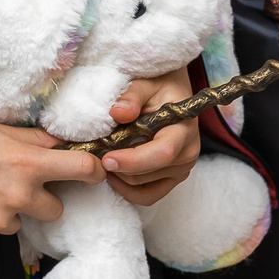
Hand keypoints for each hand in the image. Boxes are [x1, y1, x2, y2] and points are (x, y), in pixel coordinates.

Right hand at [0, 121, 104, 244]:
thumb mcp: (2, 131)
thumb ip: (36, 140)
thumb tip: (64, 142)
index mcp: (29, 163)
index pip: (81, 168)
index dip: (94, 171)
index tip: (95, 173)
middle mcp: (20, 194)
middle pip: (56, 209)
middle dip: (43, 200)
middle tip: (18, 185)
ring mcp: (1, 219)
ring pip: (22, 222)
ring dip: (11, 211)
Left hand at [101, 70, 201, 205]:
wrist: (172, 92)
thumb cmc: (158, 85)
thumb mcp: (145, 83)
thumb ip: (132, 96)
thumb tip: (118, 113)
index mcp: (184, 129)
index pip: (161, 153)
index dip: (132, 160)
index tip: (105, 158)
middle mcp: (187, 154)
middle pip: (146, 173)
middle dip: (117, 167)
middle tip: (92, 155)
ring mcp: (181, 169)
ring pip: (141, 186)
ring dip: (118, 176)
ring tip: (99, 158)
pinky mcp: (172, 178)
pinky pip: (147, 195)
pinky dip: (126, 189)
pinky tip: (111, 173)